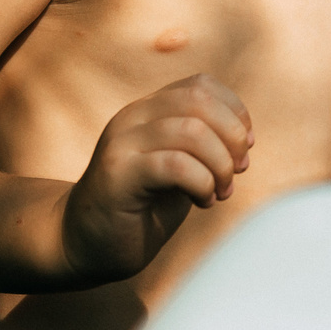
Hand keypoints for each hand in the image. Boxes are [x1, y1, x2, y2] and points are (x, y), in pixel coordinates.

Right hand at [60, 74, 252, 284]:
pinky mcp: (118, 175)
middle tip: (236, 172)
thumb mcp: (177, 169)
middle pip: (199, 101)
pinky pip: (176, 165)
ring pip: (191, 131)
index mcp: (147, 111)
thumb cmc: (138, 209)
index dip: (234, 112)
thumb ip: (202, 146)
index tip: (243, 148)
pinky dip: (202, 183)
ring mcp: (122, 144)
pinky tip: (203, 201)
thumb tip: (245, 139)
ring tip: (219, 192)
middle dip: (232, 136)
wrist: (86, 245)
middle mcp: (132, 119)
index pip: (200, 84)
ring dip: (219, 165)